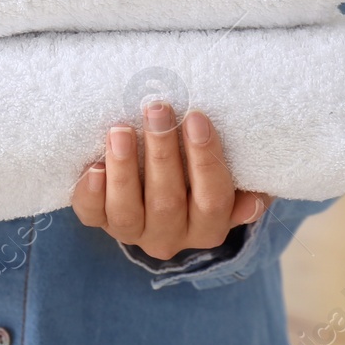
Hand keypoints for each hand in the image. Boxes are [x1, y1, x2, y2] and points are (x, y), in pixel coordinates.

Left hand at [71, 103, 270, 260]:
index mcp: (210, 226)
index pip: (213, 198)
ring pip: (128, 211)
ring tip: (121, 130)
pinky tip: (94, 166)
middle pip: (168, 200)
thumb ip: (245, 185)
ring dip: (124, 169)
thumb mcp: (232, 176)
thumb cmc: (201, 167)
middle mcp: (172, 236)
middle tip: (157, 108)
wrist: (158, 176)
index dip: (205, 158)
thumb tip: (253, 203)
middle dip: (162, 150)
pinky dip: (91, 192)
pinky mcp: (101, 220)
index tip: (196, 117)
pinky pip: (92, 214)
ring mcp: (134, 231)